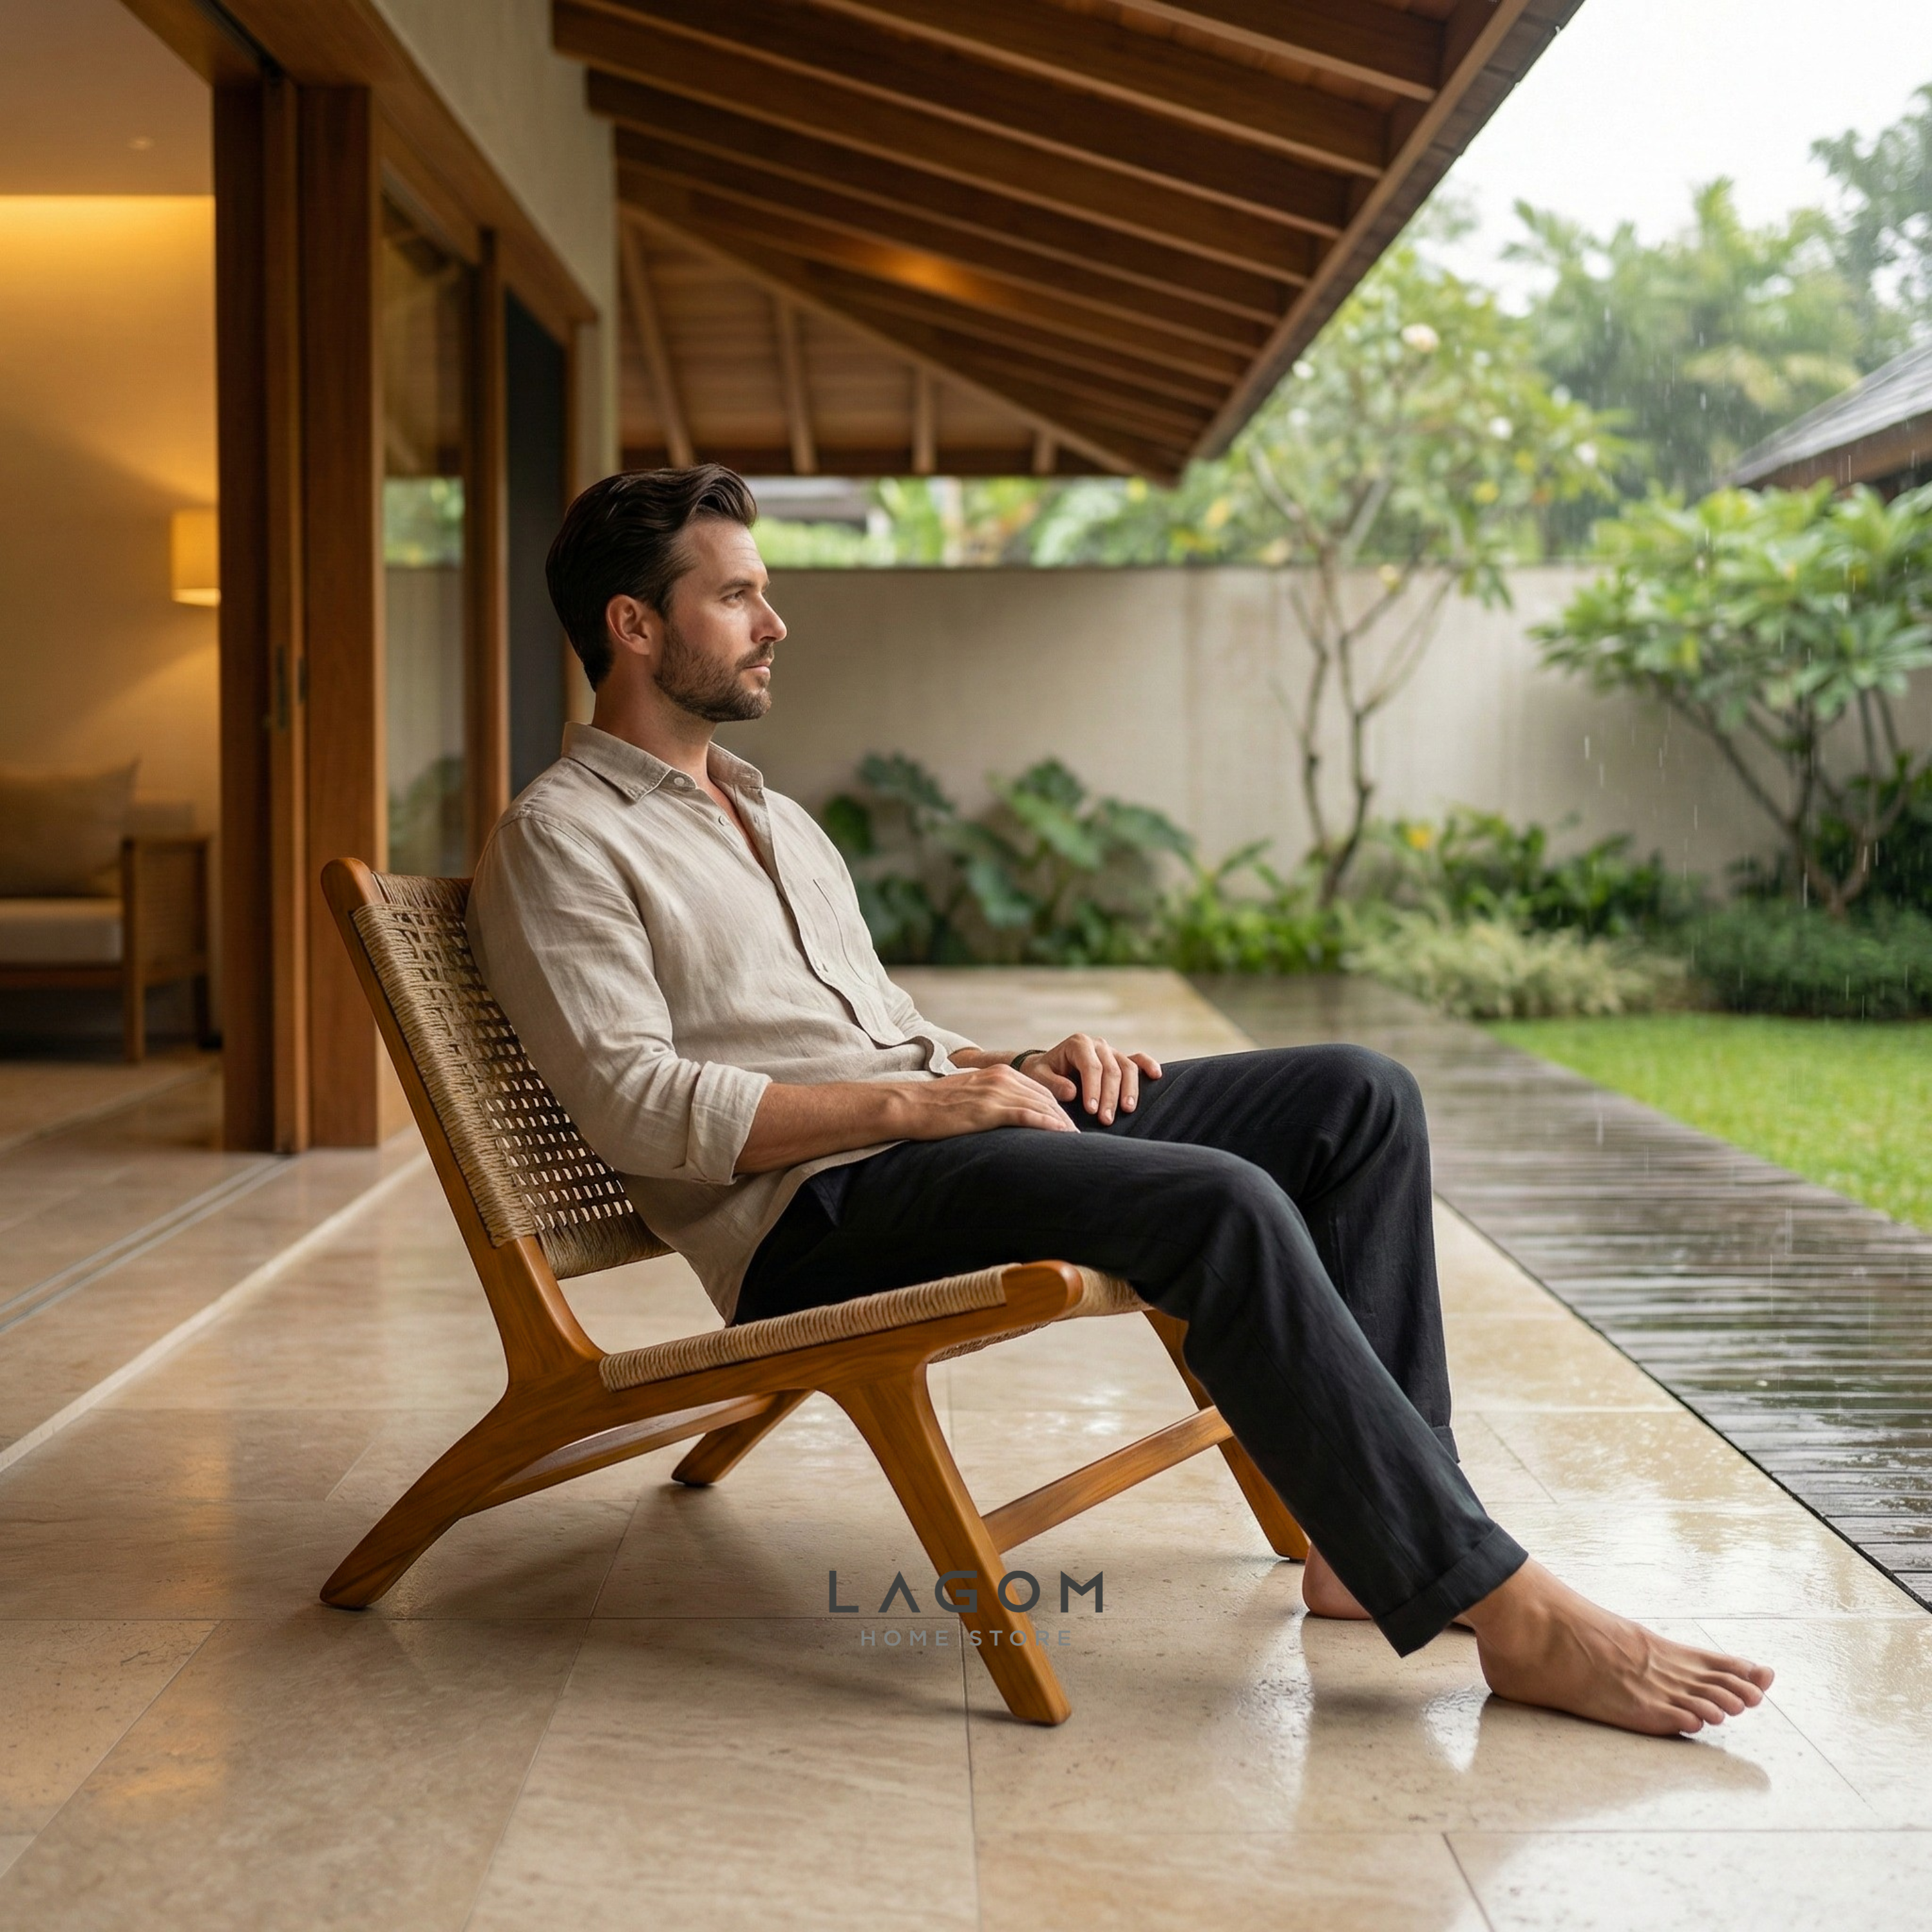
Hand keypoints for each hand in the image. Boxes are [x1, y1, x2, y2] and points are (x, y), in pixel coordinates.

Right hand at [900, 1064, 1078, 1141]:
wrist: (910, 1104)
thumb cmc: (934, 1106)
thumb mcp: (969, 1096)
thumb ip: (989, 1100)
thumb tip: (1000, 1118)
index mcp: (998, 1073)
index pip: (1038, 1090)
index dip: (1056, 1108)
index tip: (1067, 1125)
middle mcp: (1001, 1077)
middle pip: (1045, 1097)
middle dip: (1064, 1117)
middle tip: (1079, 1137)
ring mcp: (996, 1091)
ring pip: (1041, 1106)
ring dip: (1061, 1124)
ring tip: (1075, 1142)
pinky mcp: (989, 1108)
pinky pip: (1027, 1115)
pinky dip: (1047, 1125)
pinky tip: (1060, 1135)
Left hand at [1018, 1034, 1161, 1124]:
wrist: (1046, 1069)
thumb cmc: (1042, 1074)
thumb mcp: (1038, 1077)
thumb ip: (1052, 1083)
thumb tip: (1073, 1092)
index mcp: (1077, 1044)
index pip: (1091, 1066)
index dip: (1094, 1089)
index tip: (1092, 1110)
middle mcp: (1097, 1045)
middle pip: (1111, 1070)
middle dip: (1110, 1096)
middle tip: (1106, 1120)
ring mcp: (1111, 1051)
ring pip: (1127, 1067)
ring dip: (1129, 1090)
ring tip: (1127, 1110)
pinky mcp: (1120, 1059)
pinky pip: (1138, 1059)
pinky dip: (1148, 1066)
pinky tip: (1156, 1076)